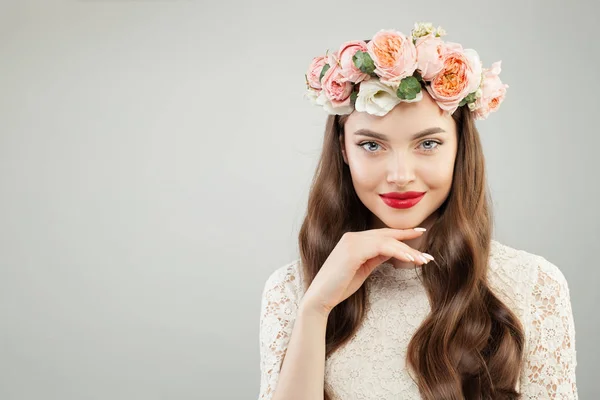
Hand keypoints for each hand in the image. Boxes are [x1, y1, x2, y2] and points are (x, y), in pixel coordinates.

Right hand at [301, 228, 432, 316]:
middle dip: (410, 243)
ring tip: (423, 261)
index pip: (383, 234)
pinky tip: (410, 260)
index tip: (420, 233)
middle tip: (428, 255)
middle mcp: (353, 237)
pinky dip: (397, 252)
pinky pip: (381, 247)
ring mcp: (352, 242)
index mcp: (354, 240)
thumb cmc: (339, 287)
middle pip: (387, 236)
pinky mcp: (353, 251)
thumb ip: (375, 257)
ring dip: (407, 251)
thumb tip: (393, 251)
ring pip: (387, 241)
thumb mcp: (363, 269)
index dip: (402, 234)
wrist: (320, 298)